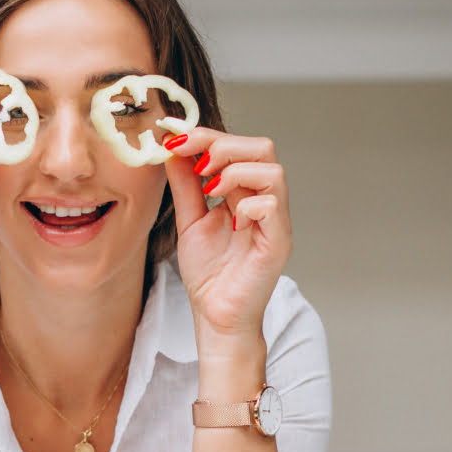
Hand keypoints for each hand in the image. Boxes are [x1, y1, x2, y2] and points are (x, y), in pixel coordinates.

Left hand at [162, 128, 291, 356]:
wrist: (214, 316)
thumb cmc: (209, 273)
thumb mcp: (189, 219)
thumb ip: (185, 185)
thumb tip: (173, 147)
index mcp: (245, 192)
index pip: (237, 146)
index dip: (206, 135)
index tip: (173, 136)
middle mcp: (264, 201)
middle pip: (262, 148)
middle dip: (223, 146)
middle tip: (196, 163)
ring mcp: (274, 221)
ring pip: (272, 171)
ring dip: (235, 171)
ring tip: (209, 188)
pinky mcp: (278, 242)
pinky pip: (273, 205)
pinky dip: (248, 202)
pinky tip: (229, 217)